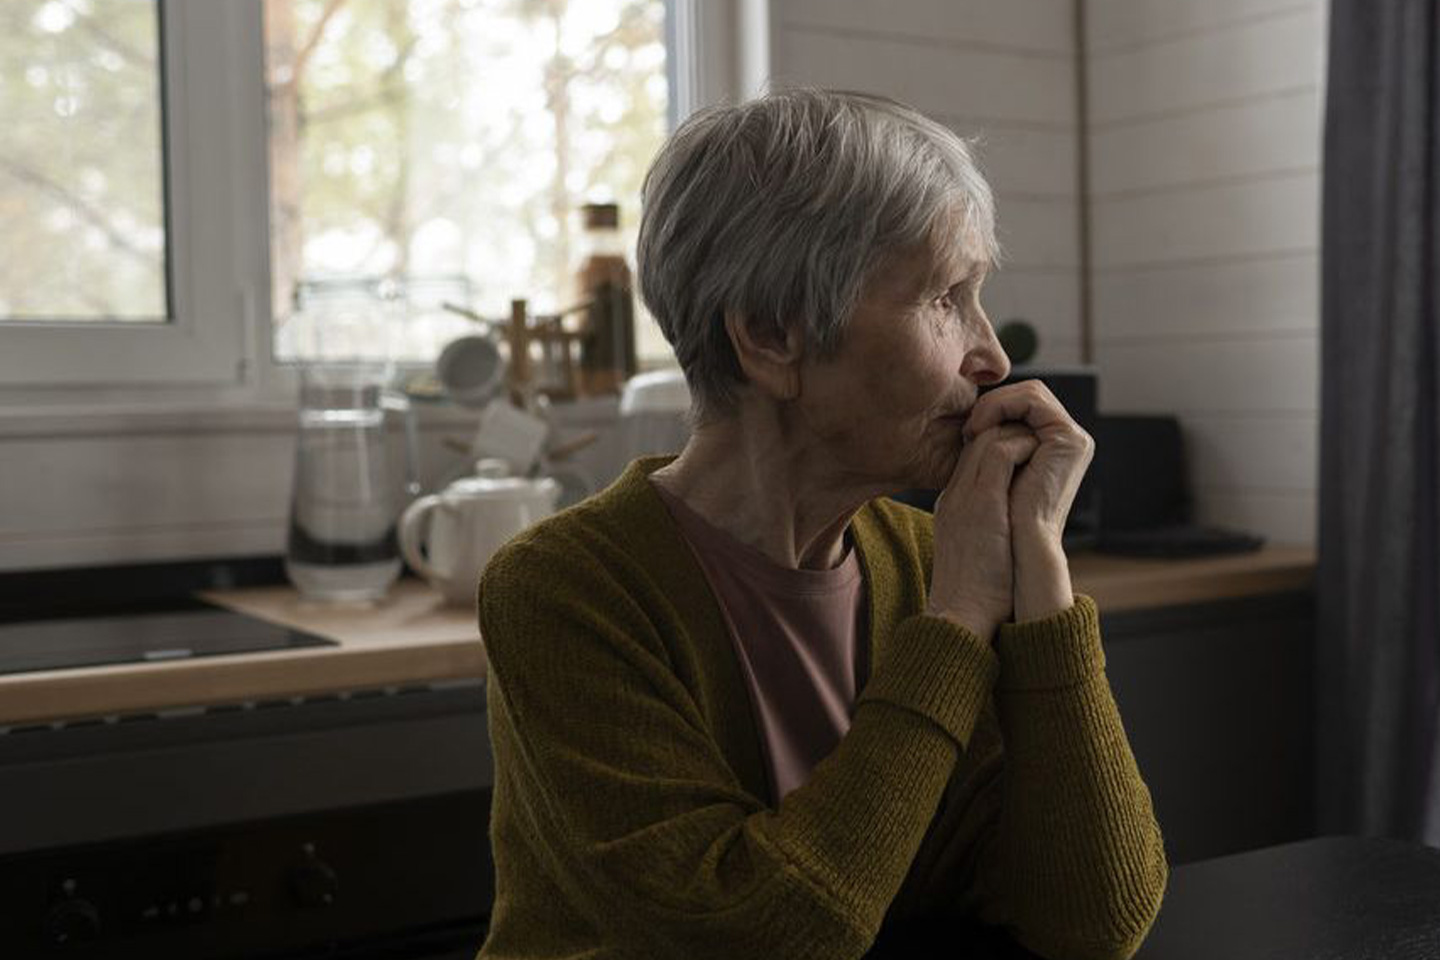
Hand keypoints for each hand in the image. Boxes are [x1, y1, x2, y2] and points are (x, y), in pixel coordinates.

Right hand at [925, 422, 1040, 639]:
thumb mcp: (974, 551)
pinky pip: (1001, 452)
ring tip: (1041, 450)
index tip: (1025, 455)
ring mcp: (965, 495)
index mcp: (952, 505)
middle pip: (977, 439)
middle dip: (1010, 434)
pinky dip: (1023, 447)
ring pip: (987, 438)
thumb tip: (1012, 525)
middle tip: (1037, 444)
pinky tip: (1040, 457)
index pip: (971, 456)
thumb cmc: (975, 593)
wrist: (962, 612)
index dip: (999, 447)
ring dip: (1019, 437)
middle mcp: (955, 493)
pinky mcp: (983, 501)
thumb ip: (986, 528)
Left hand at [962, 380, 1094, 547]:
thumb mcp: (992, 475)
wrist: (1017, 549)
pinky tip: (981, 427)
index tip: (965, 434)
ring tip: (972, 429)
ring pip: (1029, 392)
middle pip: (1026, 396)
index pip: (1021, 407)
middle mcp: (1066, 442)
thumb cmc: (999, 522)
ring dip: (994, 404)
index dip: (991, 411)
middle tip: (968, 428)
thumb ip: (992, 446)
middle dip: (993, 404)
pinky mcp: (1069, 439)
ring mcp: (1071, 439)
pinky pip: (1033, 400)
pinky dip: (1003, 405)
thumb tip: (974, 424)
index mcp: (1052, 450)